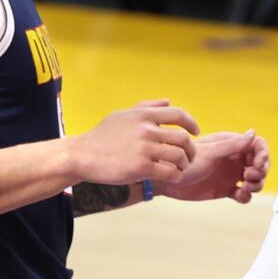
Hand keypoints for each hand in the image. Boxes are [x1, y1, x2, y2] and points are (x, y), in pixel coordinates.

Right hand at [68, 100, 198, 186]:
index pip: (178, 115)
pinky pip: (168, 172)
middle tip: (190, 156)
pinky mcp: (139, 168)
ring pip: (178, 156)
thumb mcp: (124, 114)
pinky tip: (173, 177)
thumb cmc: (102, 135)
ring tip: (181, 168)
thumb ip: (148, 107)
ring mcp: (144, 149)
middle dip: (191, 149)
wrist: (81, 155)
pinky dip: (175, 175)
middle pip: (182, 138)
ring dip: (184, 163)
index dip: (191, 123)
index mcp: (145, 115)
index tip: (196, 131)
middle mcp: (147, 130)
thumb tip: (167, 101)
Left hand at [155, 130, 269, 204]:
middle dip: (261, 171)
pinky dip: (246, 196)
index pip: (258, 145)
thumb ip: (233, 145)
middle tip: (249, 176)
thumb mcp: (212, 153)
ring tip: (244, 187)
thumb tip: (254, 133)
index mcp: (233, 145)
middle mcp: (235, 159)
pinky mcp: (226, 190)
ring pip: (255, 180)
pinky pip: (244, 194)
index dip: (263, 153)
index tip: (258, 163)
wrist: (168, 179)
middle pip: (260, 164)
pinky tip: (238, 195)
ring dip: (256, 184)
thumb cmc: (186, 160)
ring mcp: (231, 175)